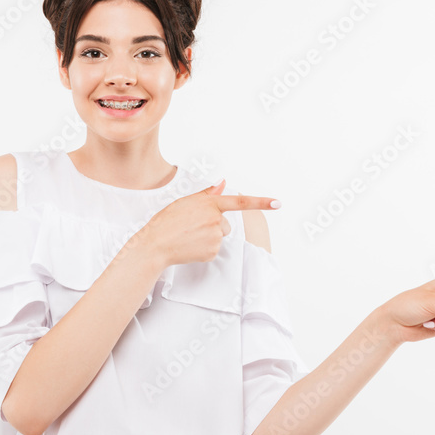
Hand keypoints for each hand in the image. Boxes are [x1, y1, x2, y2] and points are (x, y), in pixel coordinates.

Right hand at [142, 178, 279, 266]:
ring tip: (189, 236)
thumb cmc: (167, 221)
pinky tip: (190, 246)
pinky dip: (204, 248)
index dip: (261, 202)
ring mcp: (215, 237)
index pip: (240, 201)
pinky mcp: (212, 251)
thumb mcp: (186, 201)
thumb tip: (222, 183)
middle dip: (213, 225)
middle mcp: (216, 220)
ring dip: (208, 236)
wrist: (155, 244)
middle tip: (192, 227)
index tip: (278, 203)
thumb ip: (208, 193)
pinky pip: (214, 249)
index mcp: (210, 204)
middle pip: (225, 223)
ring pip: (220, 236)